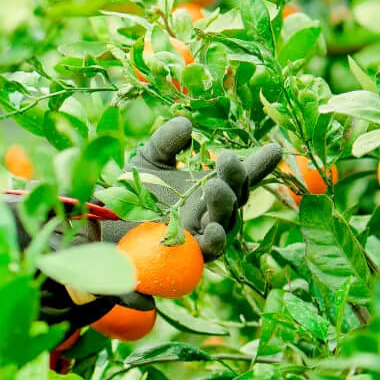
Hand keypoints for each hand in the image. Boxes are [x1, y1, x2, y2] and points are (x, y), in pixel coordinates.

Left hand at [84, 116, 281, 310]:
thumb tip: (187, 123)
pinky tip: (214, 230)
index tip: (273, 148)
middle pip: (235, 197)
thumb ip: (167, 142)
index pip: (238, 176)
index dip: (258, 164)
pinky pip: (207, 252)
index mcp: (210, 188)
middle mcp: (211, 212)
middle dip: (236, 178)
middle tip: (228, 158)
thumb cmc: (133, 190)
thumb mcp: (150, 159)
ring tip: (216, 186)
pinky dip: (214, 242)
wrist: (106, 225)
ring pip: (224, 223)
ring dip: (224, 206)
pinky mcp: (187, 256)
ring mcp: (202, 235)